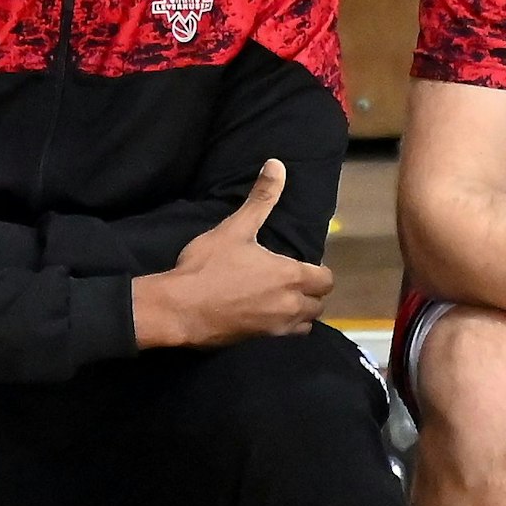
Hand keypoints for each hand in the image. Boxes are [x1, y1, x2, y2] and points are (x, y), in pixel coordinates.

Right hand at [133, 160, 333, 348]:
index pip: (326, 278)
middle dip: (310, 292)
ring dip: (300, 311)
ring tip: (280, 299)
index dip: (316, 271)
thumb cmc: (208, 267)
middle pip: (320, 303)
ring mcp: (277, 326)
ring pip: (306, 322)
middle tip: (288, 280)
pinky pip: (286, 335)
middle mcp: (292, 304)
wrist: (180, 309)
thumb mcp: (234, 228)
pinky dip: (282, 326)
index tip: (297, 264)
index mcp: (291, 275)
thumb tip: (277, 164)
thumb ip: (260, 199)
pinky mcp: (261, 341)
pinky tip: (262, 314)